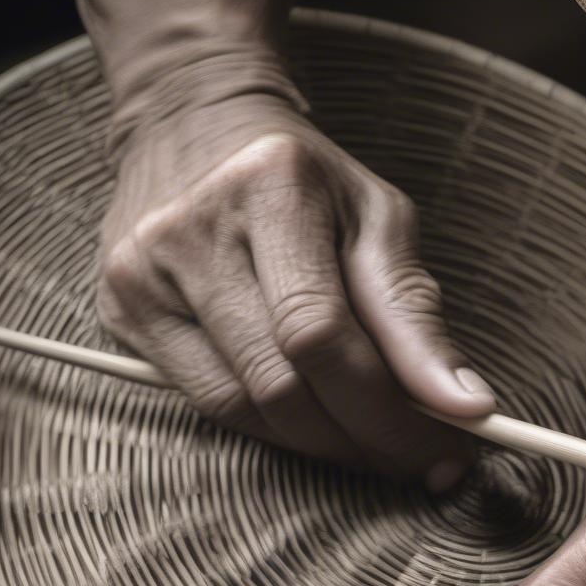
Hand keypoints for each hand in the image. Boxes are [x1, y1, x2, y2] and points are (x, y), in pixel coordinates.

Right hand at [96, 82, 494, 486]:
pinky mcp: (122, 312)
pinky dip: (273, 428)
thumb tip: (463, 406)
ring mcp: (142, 275)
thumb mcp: (377, 219)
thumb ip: (415, 314)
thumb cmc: (306, 180)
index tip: (448, 447)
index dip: (388, 410)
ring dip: (322, 445)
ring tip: (372, 442)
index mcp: (270, 187)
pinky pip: (208, 405)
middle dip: (363, 440)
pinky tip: (314, 421)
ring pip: (243, 408)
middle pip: (281, 383)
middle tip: (417, 458)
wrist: (194, 127)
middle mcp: (189, 230)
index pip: (321, 333)